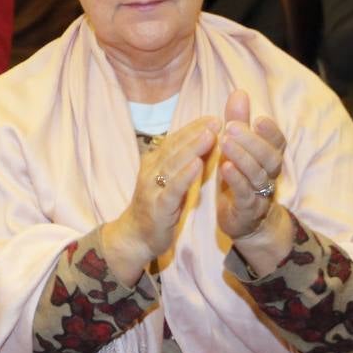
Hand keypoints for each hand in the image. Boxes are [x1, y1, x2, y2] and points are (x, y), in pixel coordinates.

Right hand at [102, 116, 219, 283]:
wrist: (136, 236)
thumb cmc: (158, 207)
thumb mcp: (170, 182)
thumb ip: (183, 164)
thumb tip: (204, 143)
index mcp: (154, 163)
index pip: (175, 140)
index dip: (193, 128)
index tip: (213, 117)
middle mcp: (150, 171)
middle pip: (174, 148)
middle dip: (195, 133)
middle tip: (215, 120)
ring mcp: (152, 188)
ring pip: (173, 164)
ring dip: (192, 148)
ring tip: (209, 135)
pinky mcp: (158, 206)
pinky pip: (173, 188)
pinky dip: (185, 175)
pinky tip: (197, 165)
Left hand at [215, 90, 284, 239]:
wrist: (245, 222)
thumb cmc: (239, 178)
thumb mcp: (237, 148)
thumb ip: (238, 122)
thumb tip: (239, 92)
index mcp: (268, 159)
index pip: (277, 143)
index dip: (270, 132)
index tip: (259, 118)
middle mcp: (269, 175)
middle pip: (269, 157)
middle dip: (252, 141)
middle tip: (232, 127)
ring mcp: (260, 194)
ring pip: (257, 175)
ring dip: (242, 157)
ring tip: (225, 142)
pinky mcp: (246, 209)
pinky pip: (245, 194)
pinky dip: (237, 180)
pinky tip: (226, 168)